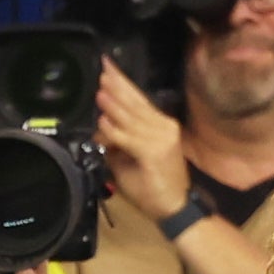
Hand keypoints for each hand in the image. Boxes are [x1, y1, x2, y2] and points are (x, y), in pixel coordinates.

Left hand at [93, 62, 187, 221]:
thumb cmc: (151, 184)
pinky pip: (129, 138)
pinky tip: (103, 121)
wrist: (173, 206)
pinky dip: (114, 130)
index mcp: (160, 125)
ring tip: (99, 90)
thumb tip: (101, 127)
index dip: (122, 84)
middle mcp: (163, 127)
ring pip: (131, 118)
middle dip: (117, 85)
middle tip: (103, 68)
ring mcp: (162, 138)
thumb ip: (116, 141)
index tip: (108, 68)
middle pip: (136, 102)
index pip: (138, 100)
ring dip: (113, 104)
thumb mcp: (128, 158)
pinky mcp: (155, 152)